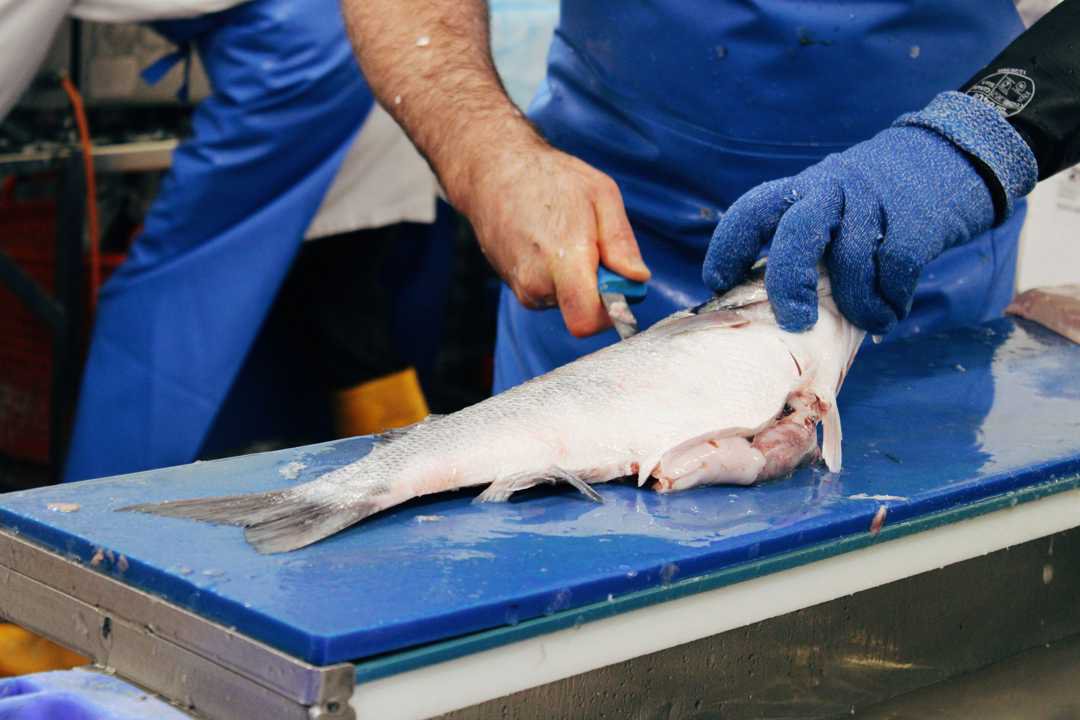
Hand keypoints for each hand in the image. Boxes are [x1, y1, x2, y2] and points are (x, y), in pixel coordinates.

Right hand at [450, 136, 649, 336]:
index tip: (618, 283)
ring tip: (565, 236)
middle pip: (581, 312)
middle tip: (591, 244)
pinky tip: (547, 240)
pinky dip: (557, 274)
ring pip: (565, 302)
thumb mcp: (601, 195)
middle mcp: (536, 284)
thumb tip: (637, 279)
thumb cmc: (549, 177)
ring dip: (575, 279)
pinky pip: (548, 291)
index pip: (586, 322)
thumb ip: (621, 242)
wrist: (493, 170)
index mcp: (562, 262)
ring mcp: (520, 287)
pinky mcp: (513, 284)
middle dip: (596, 288)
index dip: (611, 312)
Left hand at [703, 92, 1036, 333]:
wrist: (951, 156)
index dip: (728, 246)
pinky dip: (890, 302)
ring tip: (869, 320)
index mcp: (803, 188)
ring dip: (858, 305)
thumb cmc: (876, 200)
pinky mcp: (916, 221)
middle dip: (789, 281)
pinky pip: (895, 272)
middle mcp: (833, 190)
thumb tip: (774, 307)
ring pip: (852, 261)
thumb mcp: (830, 203)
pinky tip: (891, 312)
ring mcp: (875, 203)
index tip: (717, 282)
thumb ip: (805, 240)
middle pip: (797, 232)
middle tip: (793, 319)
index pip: (752, 211)